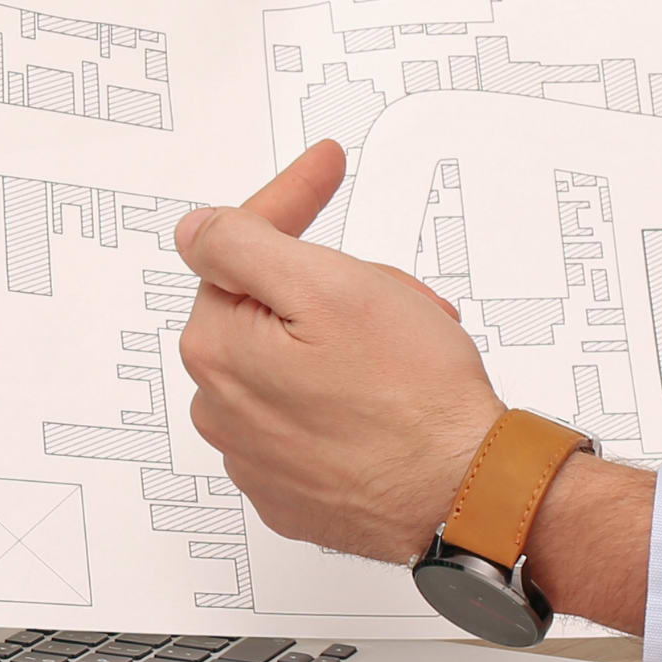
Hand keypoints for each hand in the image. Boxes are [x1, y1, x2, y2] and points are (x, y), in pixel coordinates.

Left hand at [174, 141, 501, 560]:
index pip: (238, 248)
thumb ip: (242, 244)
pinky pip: (310, 416)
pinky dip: (346, 395)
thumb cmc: (412, 397)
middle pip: (270, 308)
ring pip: (294, 361)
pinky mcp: (294, 491)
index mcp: (219, 350)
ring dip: (347, 340)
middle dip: (333, 287)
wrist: (464, 492)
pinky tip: (390, 397)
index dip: (289, 201)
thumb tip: (196, 232)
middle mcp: (223, 410)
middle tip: (396, 297)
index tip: (325, 169)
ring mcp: (257, 457)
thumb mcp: (328, 285)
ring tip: (408, 351)